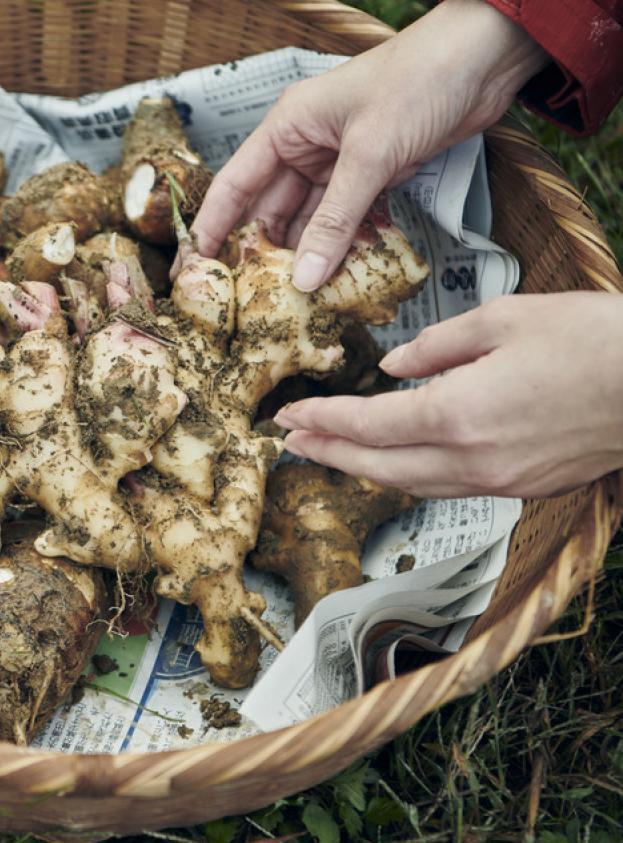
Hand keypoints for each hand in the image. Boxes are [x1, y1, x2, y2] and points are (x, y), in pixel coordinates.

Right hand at [193, 0, 545, 290]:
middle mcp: (305, 145)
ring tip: (299, 296)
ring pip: (310, 219)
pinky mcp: (373, 173)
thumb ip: (335, 220)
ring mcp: (340, 161)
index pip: (235, 186)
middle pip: (271, 210)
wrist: (485, 58)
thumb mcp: (370, 155)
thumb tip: (305, 278)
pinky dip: (344, 243)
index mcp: (287, 128)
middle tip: (254, 297)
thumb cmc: (419, 82)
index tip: (198, 269)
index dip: (214, 228)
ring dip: (308, 254)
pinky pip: (346, 218)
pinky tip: (341, 272)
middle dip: (265, 252)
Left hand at [273, 293, 622, 497]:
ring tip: (329, 454)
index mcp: (458, 414)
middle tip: (290, 444)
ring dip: (363, 470)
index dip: (322, 423)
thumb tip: (393, 367)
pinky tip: (396, 460)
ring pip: (410, 484)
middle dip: (328, 455)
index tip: (288, 418)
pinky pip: (447, 486)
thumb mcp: (504, 319)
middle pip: (377, 467)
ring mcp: (499, 480)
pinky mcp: (522, 486)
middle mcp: (471, 459)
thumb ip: (436, 345)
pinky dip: (409, 474)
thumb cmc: (592, 340)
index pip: (367, 427)